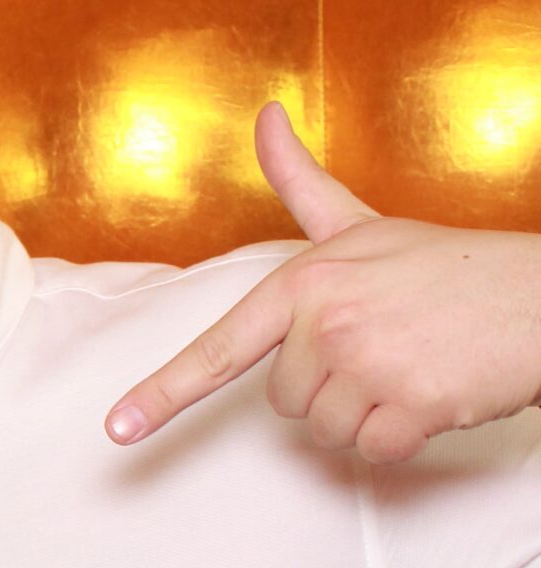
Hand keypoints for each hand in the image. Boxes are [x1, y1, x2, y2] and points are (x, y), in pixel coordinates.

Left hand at [106, 101, 540, 461]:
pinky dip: (402, 437)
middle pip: (285, 402)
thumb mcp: (363, 223)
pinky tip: (433, 394)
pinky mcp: (413, 404)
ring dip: (368, 414)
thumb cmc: (449, 266)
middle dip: (332, 386)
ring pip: (327, 432)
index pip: (220, 349)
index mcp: (305, 283)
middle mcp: (327, 322)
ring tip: (413, 365)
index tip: (117, 430)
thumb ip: (300, 183)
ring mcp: (369, 364)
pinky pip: (373, 451)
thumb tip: (265, 116)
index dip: (163, 394)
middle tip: (386, 347)